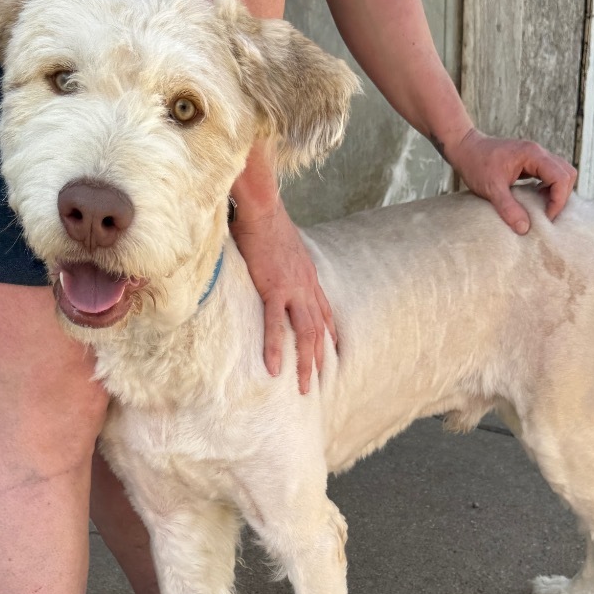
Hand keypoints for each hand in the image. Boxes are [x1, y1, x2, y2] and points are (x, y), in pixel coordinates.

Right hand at [230, 203, 336, 394]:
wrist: (263, 206)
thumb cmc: (265, 220)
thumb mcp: (282, 245)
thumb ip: (282, 260)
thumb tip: (272, 264)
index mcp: (308, 276)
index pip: (324, 311)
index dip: (329, 333)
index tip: (331, 351)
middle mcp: (306, 286)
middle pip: (318, 330)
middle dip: (319, 359)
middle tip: (316, 384)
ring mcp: (293, 289)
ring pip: (305, 333)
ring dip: (305, 363)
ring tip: (302, 388)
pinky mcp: (274, 288)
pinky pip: (276, 324)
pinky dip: (275, 348)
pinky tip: (273, 368)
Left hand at [443, 128, 577, 232]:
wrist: (465, 148)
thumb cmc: (476, 164)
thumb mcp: (491, 189)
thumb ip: (508, 208)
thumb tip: (525, 228)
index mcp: (532, 155)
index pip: (561, 177)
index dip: (558, 200)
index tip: (546, 217)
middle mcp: (538, 153)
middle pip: (567, 174)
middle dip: (561, 196)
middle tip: (546, 215)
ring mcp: (536, 157)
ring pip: (561, 173)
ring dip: (557, 192)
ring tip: (542, 209)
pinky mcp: (530, 163)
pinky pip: (550, 175)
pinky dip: (549, 189)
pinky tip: (536, 200)